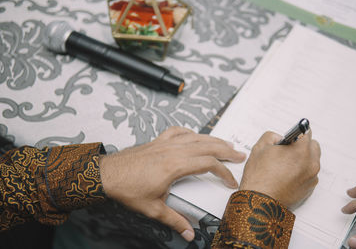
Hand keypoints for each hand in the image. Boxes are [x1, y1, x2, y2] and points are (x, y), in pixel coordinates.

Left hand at [99, 126, 245, 241]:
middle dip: (226, 150)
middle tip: (239, 154)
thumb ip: (174, 220)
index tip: (230, 180)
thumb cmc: (128, 189)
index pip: (208, 164)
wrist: (107, 174)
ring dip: (213, 139)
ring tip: (225, 143)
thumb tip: (189, 233)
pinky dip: (190, 132)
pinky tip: (195, 135)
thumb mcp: (153, 208)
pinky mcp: (157, 141)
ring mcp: (165, 143)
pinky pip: (178, 131)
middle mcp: (173, 150)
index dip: (224, 172)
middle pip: (207, 146)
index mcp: (175, 166)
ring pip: (196, 136)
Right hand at [239, 131, 320, 208]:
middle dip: (302, 146)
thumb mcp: (260, 147)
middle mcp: (311, 164)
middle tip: (287, 151)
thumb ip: (272, 136)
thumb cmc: (259, 178)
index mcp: (301, 151)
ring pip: (312, 162)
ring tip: (285, 166)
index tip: (291, 137)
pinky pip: (309, 175)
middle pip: (313, 147)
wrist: (260, 202)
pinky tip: (286, 177)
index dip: (295, 133)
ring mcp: (311, 178)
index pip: (306, 133)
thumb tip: (279, 138)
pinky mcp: (310, 189)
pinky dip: (301, 173)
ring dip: (302, 160)